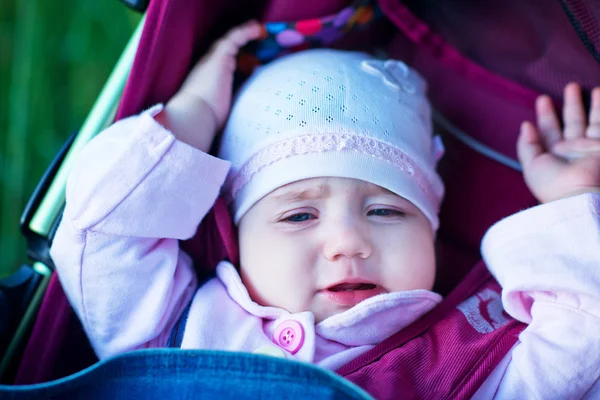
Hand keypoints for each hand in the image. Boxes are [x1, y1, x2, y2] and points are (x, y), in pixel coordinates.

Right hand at [155, 21, 261, 151]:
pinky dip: (245, 32)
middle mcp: (206, 72)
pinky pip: (233, 39)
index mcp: (204, 87)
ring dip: (242, 36)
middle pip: (223, 56)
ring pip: (228, 44)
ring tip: (258, 32)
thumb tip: (235, 151)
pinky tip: (258, 30)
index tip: (247, 71)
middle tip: (253, 51)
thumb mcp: (216, 127)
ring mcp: (211, 64)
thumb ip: (224, 130)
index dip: (232, 68)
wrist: (192, 120)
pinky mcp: (218, 59)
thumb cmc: (200, 129)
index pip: (219, 73)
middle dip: (237, 51)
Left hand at [517, 83, 599, 202]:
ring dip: (592, 104)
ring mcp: (589, 148)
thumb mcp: (531, 165)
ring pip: (591, 121)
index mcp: (552, 155)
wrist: (580, 195)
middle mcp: (572, 150)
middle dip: (570, 104)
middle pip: (571, 122)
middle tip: (569, 85)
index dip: (545, 115)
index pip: (549, 130)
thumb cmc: (552, 183)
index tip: (542, 99)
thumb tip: (525, 125)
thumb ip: (526, 145)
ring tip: (591, 88)